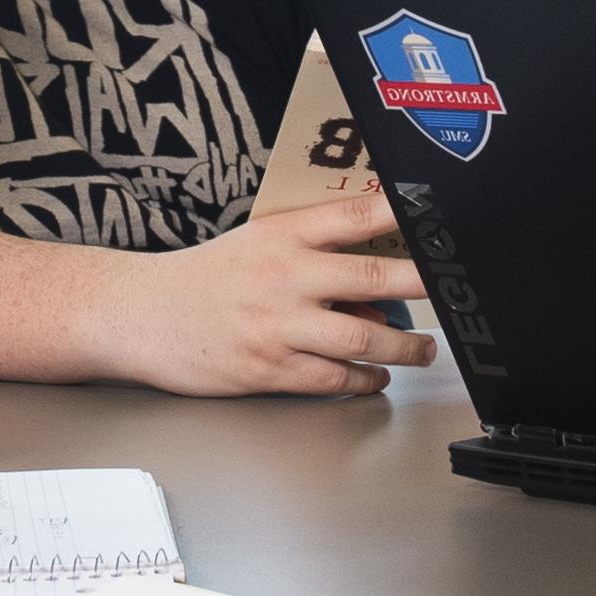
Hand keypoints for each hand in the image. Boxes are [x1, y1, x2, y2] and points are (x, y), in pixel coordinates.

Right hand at [112, 192, 435, 398]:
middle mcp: (285, 277)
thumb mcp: (256, 247)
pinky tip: (375, 378)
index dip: (404, 215)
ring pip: (363, 340)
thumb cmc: (202, 279)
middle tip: (455, 295)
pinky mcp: (268, 369)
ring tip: (422, 350)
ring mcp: (278, 326)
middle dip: (425, 289)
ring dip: (404, 349)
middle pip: (374, 281)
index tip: (439, 217)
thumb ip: (313, 262)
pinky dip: (364, 380)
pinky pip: (333, 378)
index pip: (355, 218)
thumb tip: (373, 298)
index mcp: (282, 235)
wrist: (139, 315)